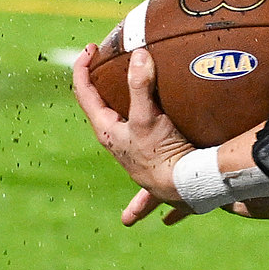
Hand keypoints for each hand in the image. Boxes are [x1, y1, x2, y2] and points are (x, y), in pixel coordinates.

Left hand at [71, 45, 196, 225]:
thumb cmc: (162, 154)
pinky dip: (147, 204)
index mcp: (109, 132)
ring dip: (116, 133)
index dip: (82, 67)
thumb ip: (141, 85)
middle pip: (103, 118)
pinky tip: (154, 221)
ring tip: (112, 152)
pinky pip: (151, 192)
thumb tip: (137, 54)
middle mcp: (119, 150)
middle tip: (106, 74)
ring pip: (125, 152)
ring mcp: (137, 167)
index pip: (84, 94)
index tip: (90, 48)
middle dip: (100, 100)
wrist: (185, 188)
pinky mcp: (158, 181)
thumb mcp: (148, 116)